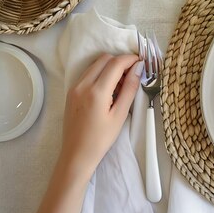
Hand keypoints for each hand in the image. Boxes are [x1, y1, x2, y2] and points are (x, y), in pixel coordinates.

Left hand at [61, 53, 142, 175]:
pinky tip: (109, 88)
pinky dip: (101, 73)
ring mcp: (75, 87)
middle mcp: (83, 84)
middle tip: (133, 75)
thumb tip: (138, 70)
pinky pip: (88, 73)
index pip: (116, 63)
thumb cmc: (101, 138)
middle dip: (121, 62)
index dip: (131, 59)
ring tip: (122, 83)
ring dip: (111, 67)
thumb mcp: (120, 115)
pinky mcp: (71, 91)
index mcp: (96, 91)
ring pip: (95, 64)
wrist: (76, 154)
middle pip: (104, 59)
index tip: (141, 63)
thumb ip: (129, 89)